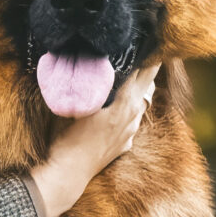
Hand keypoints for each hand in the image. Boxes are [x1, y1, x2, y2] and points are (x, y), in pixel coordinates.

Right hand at [29, 63, 159, 216]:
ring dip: (137, 91)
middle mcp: (133, 117)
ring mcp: (130, 133)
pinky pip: (130, 123)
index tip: (146, 43)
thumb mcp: (77, 106)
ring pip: (140, 105)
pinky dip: (127, 112)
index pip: (144, 72)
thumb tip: (84, 65)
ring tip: (129, 78)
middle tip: (146, 53)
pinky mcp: (123, 145)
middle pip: (147, 86)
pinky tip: (116, 110)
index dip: (147, 56)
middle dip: (148, 69)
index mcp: (125, 104)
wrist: (68, 173)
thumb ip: (87, 86)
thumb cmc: (67, 138)